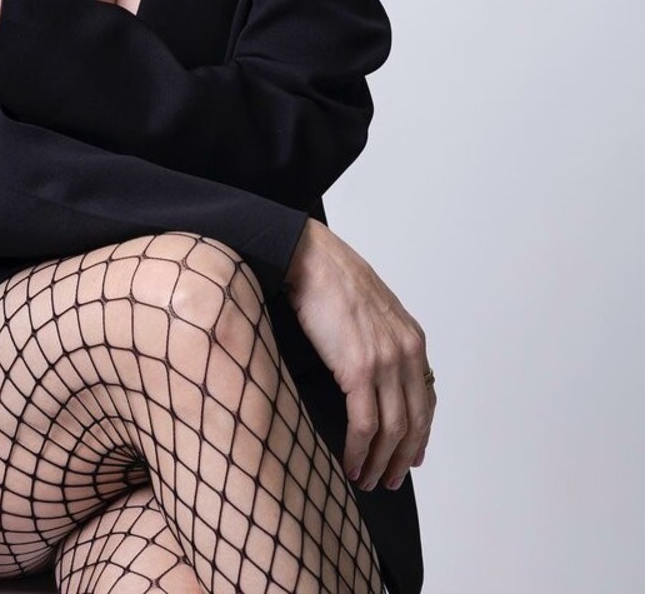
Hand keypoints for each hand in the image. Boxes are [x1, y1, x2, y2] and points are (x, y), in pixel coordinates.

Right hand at [283, 220, 434, 492]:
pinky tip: (352, 463)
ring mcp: (385, 361)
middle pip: (415, 421)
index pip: (426, 398)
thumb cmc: (333, 278)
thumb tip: (375, 369)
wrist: (311, 258)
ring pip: (392, 429)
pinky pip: (365, 423)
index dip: (421, 433)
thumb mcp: (374, 308)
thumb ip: (383, 339)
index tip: (412, 456)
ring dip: (381, 461)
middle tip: (390, 479)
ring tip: (368, 479)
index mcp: (412, 338)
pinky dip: (360, 449)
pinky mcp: (358, 368)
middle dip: (403, 457)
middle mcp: (406, 352)